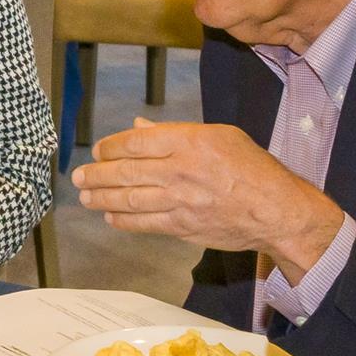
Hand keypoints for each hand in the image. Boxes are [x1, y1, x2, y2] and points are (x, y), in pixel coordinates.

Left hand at [71, 118, 345, 277]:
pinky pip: (144, 224)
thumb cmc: (252, 168)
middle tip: (79, 177)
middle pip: (126, 172)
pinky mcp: (183, 227)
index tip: (98, 150)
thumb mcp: (220, 136)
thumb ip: (175, 133)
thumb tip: (138, 128)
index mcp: (189, 142)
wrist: (277, 210)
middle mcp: (180, 171)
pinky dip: (124, 221)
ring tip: (86, 197)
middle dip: (97, 175)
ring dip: (102, 199)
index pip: (136, 143)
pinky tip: (110, 218)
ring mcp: (180, 202)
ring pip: (129, 200)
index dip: (111, 147)